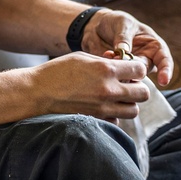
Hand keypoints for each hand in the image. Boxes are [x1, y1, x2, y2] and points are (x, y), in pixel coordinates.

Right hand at [26, 51, 149, 119]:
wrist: (37, 93)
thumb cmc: (58, 71)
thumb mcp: (83, 57)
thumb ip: (106, 61)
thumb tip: (122, 64)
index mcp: (106, 70)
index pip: (140, 69)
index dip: (138, 69)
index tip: (132, 70)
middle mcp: (108, 90)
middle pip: (143, 93)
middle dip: (138, 87)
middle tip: (128, 85)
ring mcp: (102, 108)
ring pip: (133, 110)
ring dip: (128, 103)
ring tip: (117, 98)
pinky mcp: (95, 120)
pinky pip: (117, 121)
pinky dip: (115, 115)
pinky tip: (104, 107)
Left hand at [80, 8, 173, 86]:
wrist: (97, 26)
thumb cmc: (116, 22)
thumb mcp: (123, 24)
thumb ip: (124, 38)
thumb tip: (124, 53)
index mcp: (153, 45)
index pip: (164, 60)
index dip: (166, 71)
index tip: (163, 81)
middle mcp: (145, 58)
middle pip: (145, 70)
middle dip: (134, 67)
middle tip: (119, 57)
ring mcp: (131, 66)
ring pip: (131, 76)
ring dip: (121, 69)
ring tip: (110, 53)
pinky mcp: (118, 71)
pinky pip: (117, 76)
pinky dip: (111, 68)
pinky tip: (105, 54)